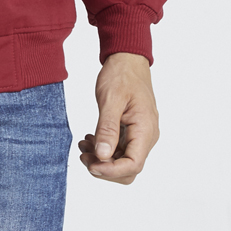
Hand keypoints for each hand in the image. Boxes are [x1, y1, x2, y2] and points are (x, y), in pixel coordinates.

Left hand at [78, 51, 158, 183]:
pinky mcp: (132, 130)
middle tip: (84, 156)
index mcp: (145, 129)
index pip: (133, 165)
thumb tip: (103, 156)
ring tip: (83, 145)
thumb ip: (107, 128)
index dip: (111, 171)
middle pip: (128, 169)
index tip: (91, 165)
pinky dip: (104, 148)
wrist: (127, 59)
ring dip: (102, 158)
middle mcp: (146, 136)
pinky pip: (120, 148)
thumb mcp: (111, 99)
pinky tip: (90, 139)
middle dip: (105, 167)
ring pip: (122, 160)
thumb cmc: (122, 74)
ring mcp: (140, 134)